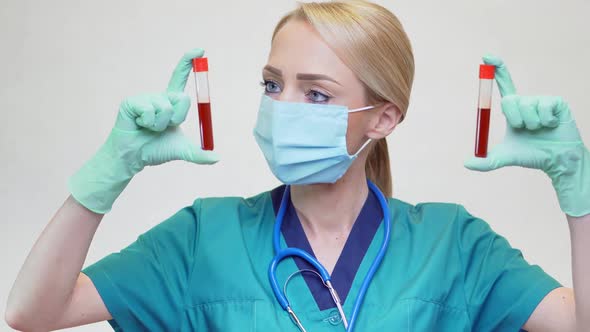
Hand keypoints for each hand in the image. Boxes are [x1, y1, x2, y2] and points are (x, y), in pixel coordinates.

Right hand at [68, 48, 218, 213]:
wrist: (134, 158)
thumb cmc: (156, 150)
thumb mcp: (183, 150)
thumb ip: (200, 154)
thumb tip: (218, 158)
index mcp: (171, 102)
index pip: (180, 77)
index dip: (189, 62)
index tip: (200, 50)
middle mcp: (159, 97)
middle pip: (182, 98)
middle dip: (178, 118)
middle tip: (165, 127)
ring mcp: (145, 98)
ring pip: (165, 108)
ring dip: (161, 125)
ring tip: (149, 128)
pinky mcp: (131, 102)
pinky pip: (150, 110)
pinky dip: (148, 123)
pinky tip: (139, 125)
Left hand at [464, 55, 589, 216]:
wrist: (556, 160)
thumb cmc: (531, 155)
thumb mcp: (505, 158)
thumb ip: (485, 162)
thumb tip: (465, 163)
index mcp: (513, 108)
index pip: (503, 84)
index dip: (496, 69)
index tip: (486, 56)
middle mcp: (526, 101)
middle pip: (510, 100)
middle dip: (514, 119)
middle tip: (523, 130)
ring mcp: (541, 100)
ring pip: (527, 106)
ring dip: (530, 124)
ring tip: (540, 130)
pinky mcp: (557, 102)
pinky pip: (543, 109)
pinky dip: (545, 122)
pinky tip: (552, 126)